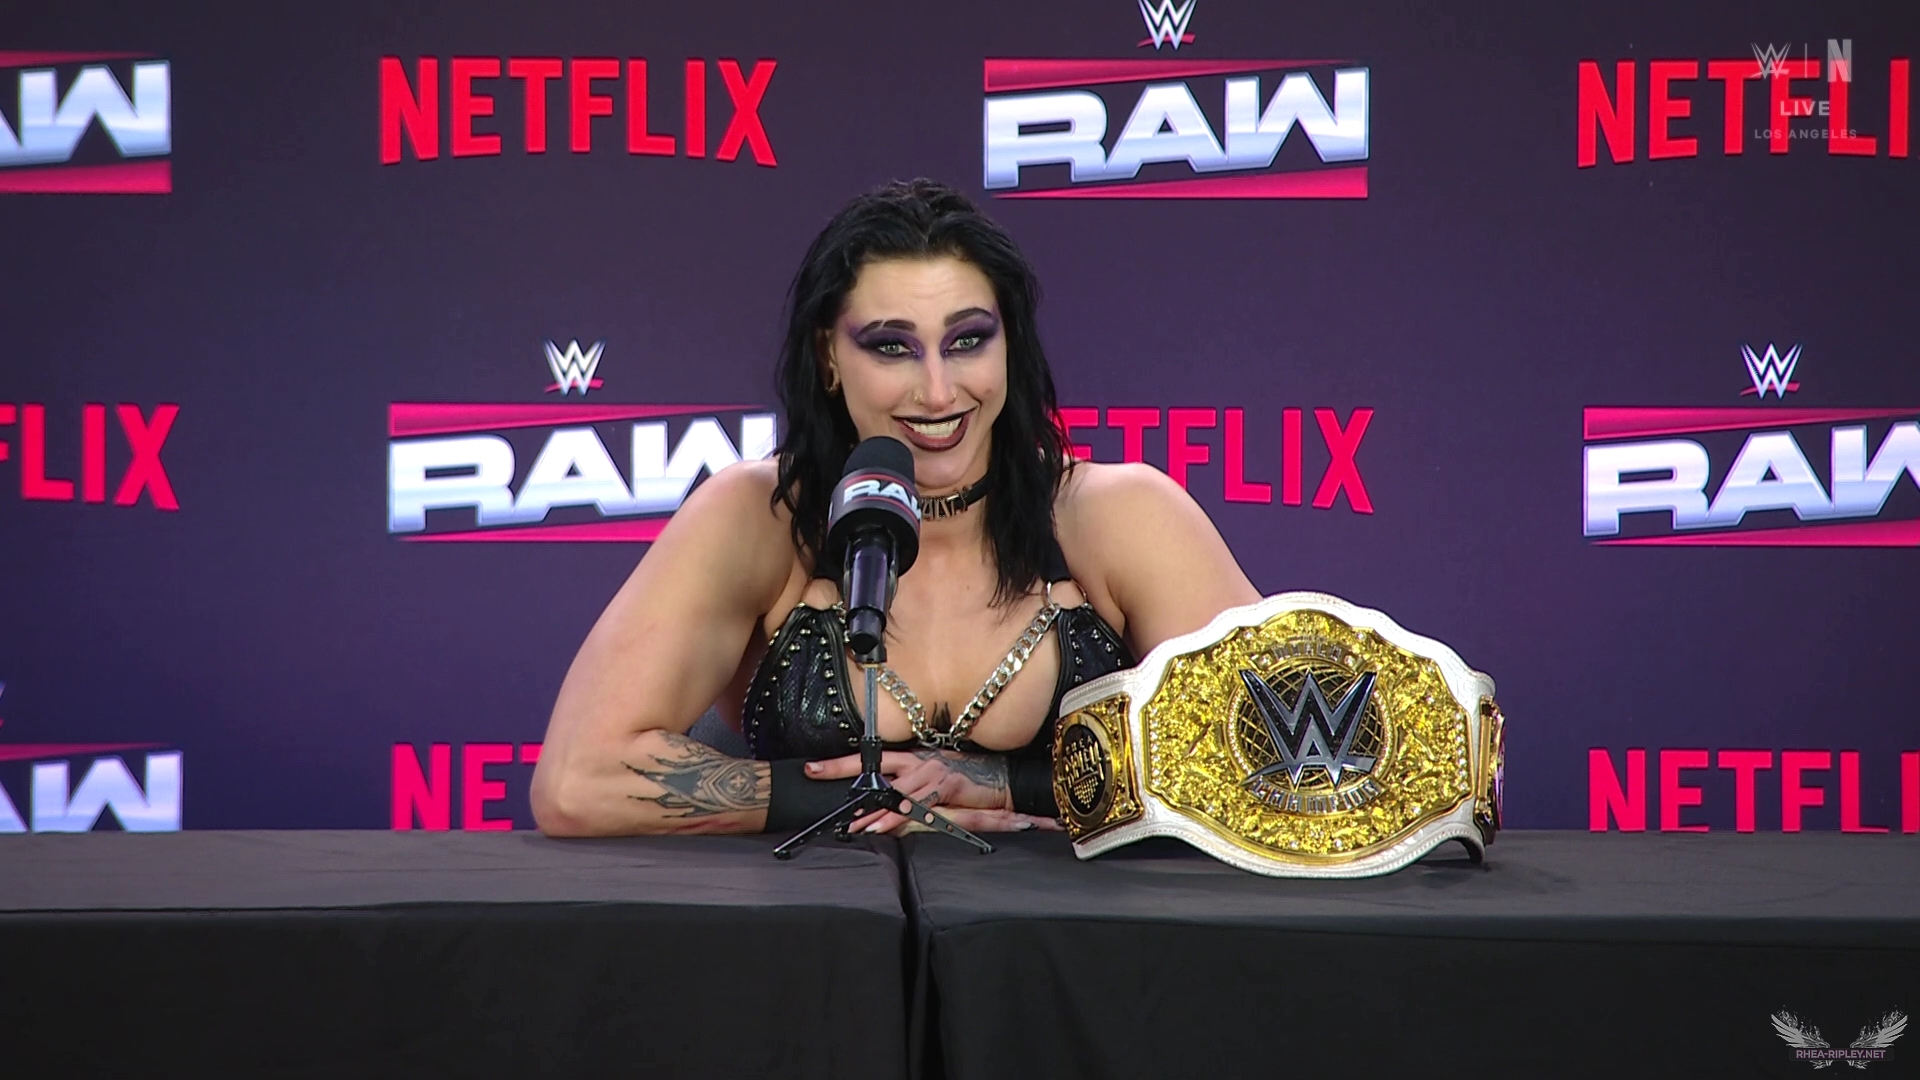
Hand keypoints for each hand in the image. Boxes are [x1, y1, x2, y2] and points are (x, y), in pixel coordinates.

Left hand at [805, 749, 1061, 834]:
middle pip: (875, 768)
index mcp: (911, 758)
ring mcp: (932, 769)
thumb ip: (905, 803)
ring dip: (875, 812)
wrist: (1000, 782)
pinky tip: (885, 826)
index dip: (840, 764)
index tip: (812, 769)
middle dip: (843, 772)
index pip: (871, 761)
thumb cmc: (963, 786)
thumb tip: (879, 819)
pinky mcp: (947, 783)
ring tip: (856, 826)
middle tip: (817, 779)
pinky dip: (900, 817)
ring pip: (895, 792)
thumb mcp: (930, 792)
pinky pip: (917, 803)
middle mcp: (918, 760)